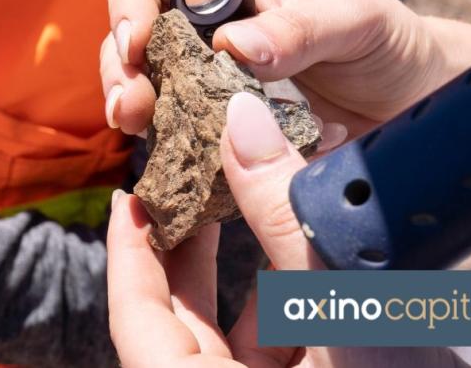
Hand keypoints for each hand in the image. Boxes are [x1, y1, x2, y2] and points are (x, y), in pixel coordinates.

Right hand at [103, 0, 469, 138]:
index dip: (130, 8)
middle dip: (119, 68)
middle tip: (129, 106)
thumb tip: (232, 45)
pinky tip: (167, 161)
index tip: (139, 44)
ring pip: (143, 87)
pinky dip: (163, 147)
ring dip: (129, 105)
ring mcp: (205, 85)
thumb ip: (301, 26)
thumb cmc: (388, 43)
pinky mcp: (217, 134)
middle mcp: (204, 34)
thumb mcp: (356, 20)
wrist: (418, 103)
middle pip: (132, 39)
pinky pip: (175, 136)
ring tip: (135, 127)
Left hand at [107, 93, 464, 367]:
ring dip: (244, 276)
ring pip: (232, 337)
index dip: (127, 252)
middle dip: (187, 250)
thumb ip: (287, 220)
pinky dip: (284, 312)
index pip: (134, 317)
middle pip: (179, 321)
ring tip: (250, 209)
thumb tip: (244, 125)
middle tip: (189, 187)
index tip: (131, 196)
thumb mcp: (342, 306)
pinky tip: (302, 269)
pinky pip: (274, 354)